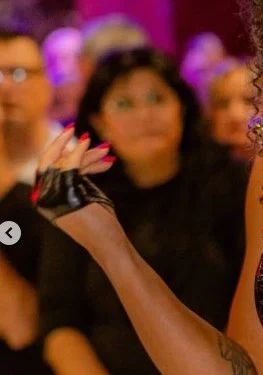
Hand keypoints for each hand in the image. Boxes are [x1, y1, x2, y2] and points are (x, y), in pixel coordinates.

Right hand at [32, 126, 120, 249]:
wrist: (107, 241)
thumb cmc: (99, 222)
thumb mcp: (84, 193)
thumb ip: (76, 175)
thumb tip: (76, 149)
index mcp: (43, 199)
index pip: (46, 168)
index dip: (58, 151)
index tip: (74, 141)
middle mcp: (42, 197)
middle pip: (48, 161)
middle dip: (63, 144)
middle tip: (80, 133)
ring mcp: (52, 196)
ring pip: (62, 162)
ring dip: (86, 153)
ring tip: (106, 150)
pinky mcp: (65, 193)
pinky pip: (70, 165)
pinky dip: (81, 152)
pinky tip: (91, 145)